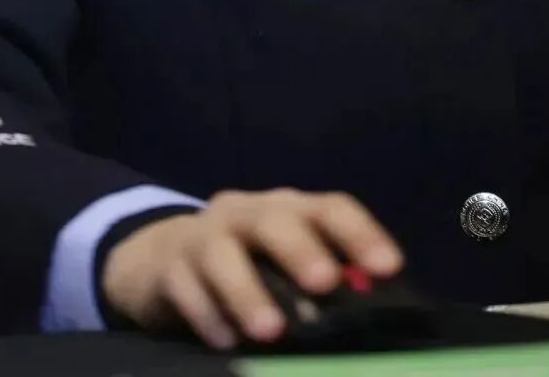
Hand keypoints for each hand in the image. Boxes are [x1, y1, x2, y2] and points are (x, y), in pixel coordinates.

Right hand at [100, 186, 403, 346]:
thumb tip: (365, 307)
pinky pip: (185, 287)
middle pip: (274, 220)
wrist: (160, 259)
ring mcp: (204, 236)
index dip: (360, 233)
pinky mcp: (169, 267)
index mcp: (287, 209)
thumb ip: (317, 280)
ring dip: (248, 291)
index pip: (329, 207)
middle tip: (325, 284)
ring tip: (271, 331)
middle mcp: (247, 213)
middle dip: (301, 250)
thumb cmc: (244, 265)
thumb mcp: (280, 264)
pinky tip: (224, 342)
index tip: (388, 267)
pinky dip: (206, 315)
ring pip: (223, 254)